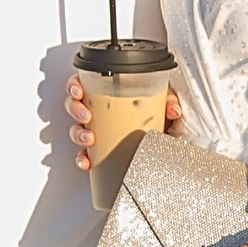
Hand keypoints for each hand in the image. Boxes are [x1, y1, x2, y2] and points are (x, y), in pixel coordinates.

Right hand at [64, 73, 186, 170]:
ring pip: (75, 130)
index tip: (79, 91)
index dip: (74, 86)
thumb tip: (173, 110)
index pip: (83, 85)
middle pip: (74, 106)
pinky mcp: (99, 150)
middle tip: (87, 115)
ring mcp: (97, 131)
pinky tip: (87, 161)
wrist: (163, 138)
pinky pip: (84, 155)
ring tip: (89, 138)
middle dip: (76, 110)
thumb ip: (169, 102)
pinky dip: (82, 159)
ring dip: (78, 134)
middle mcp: (98, 112)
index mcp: (107, 95)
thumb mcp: (162, 103)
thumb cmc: (155, 115)